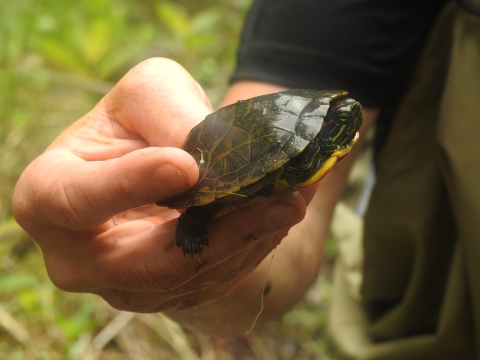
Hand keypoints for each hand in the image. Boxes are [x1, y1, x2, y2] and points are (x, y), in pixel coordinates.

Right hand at [13, 58, 305, 311]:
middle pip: (149, 261)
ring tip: (295, 200)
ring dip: (251, 239)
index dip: (130, 185)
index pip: (77, 200)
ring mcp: (123, 284)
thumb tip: (201, 161)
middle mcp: (79, 256)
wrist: (156, 165)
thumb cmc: (139, 122)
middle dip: (222, 232)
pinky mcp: (164, 295)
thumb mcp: (149, 94)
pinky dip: (252, 249)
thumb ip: (167, 115)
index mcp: (50, 195)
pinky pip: (211, 282)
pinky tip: (281, 216)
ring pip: (192, 277)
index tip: (187, 166)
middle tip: (282, 199)